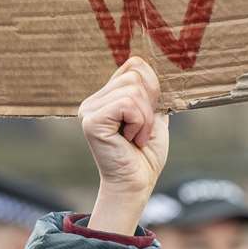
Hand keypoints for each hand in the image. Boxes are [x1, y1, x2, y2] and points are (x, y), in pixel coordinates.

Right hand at [78, 58, 168, 234]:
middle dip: (149, 105)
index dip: (152, 86)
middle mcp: (93, 101)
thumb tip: (158, 66)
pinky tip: (130, 139)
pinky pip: (127, 104)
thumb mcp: (155, 116)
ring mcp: (89, 110)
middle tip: (141, 131)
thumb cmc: (146, 154)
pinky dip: (138, 123)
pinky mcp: (91, 121)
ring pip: (133, 90)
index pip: (134, 65)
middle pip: (135, 76)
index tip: (150, 113)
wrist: (137, 183)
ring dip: (145, 118)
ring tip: (136, 137)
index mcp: (106, 97)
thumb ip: (152, 92)